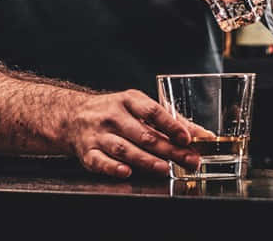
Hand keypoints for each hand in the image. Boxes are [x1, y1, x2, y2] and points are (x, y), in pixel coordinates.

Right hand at [59, 90, 200, 178]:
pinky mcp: (88, 153)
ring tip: (165, 168)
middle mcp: (113, 116)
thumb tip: (200, 134)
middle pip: (143, 134)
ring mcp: (99, 135)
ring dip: (146, 160)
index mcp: (128, 101)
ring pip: (125, 149)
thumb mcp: (137, 107)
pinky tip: (126, 171)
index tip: (187, 138)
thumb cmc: (114, 112)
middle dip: (169, 149)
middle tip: (188, 160)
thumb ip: (168, 121)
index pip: (152, 111)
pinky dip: (113, 167)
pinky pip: (100, 161)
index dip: (171, 125)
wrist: (73, 116)